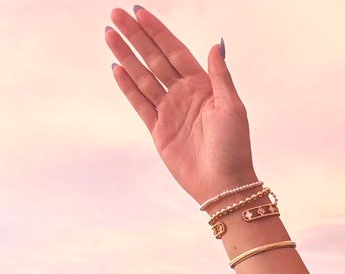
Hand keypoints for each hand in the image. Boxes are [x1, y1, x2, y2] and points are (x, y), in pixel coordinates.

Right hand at [106, 6, 254, 206]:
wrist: (224, 186)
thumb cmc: (234, 149)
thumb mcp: (232, 108)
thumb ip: (220, 76)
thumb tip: (215, 45)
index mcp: (202, 86)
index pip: (175, 51)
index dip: (157, 32)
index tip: (139, 12)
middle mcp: (184, 95)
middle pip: (154, 59)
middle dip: (136, 37)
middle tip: (116, 14)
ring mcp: (170, 112)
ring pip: (143, 77)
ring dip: (126, 56)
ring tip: (109, 34)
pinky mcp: (159, 131)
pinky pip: (140, 103)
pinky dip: (128, 86)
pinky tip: (116, 68)